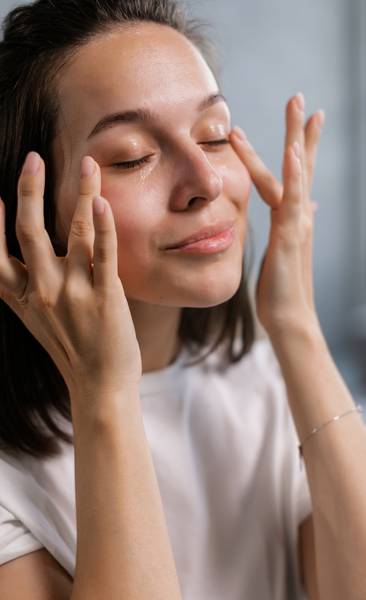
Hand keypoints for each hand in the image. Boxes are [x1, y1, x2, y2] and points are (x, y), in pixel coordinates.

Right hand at [0, 153, 140, 405]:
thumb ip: (27, 284)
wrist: (100, 385)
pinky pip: (103, 255)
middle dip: (29, 191)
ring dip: (80, 194)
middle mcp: (42, 291)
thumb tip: (25, 250)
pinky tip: (102, 201)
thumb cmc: (71, 348)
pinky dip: (103, 226)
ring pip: (73, 234)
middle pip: (29, 232)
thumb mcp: (36, 318)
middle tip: (33, 158)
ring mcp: (74, 294)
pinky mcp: (105, 298)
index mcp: (22, 296)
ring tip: (88, 163)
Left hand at [230, 93, 323, 337]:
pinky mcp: (291, 235)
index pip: (298, 174)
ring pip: (296, 174)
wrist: (288, 317)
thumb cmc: (283, 287)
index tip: (306, 116)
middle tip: (300, 97)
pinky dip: (294, 174)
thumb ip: (294, 223)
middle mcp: (299, 215)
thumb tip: (307, 205)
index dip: (303, 144)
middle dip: (300, 131)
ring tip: (297, 107)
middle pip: (301, 165)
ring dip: (296, 139)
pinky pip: (291, 200)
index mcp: (293, 217)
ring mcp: (297, 223)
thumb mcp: (287, 248)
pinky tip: (293, 151)